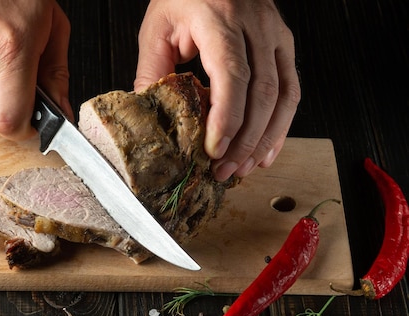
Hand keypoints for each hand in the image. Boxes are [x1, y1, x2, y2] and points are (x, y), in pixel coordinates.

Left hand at [134, 0, 300, 181]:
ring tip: (244, 168)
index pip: (231, 74)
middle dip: (245, 140)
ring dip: (266, 139)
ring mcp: (275, 34)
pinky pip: (291, 89)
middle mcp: (255, 26)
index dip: (226, 117)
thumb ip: (152, 71)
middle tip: (225, 170)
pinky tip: (266, 150)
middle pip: (262, 92)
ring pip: (283, 95)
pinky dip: (281, 125)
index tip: (214, 149)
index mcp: (219, 20)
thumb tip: (149, 116)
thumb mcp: (158, 27)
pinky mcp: (284, 44)